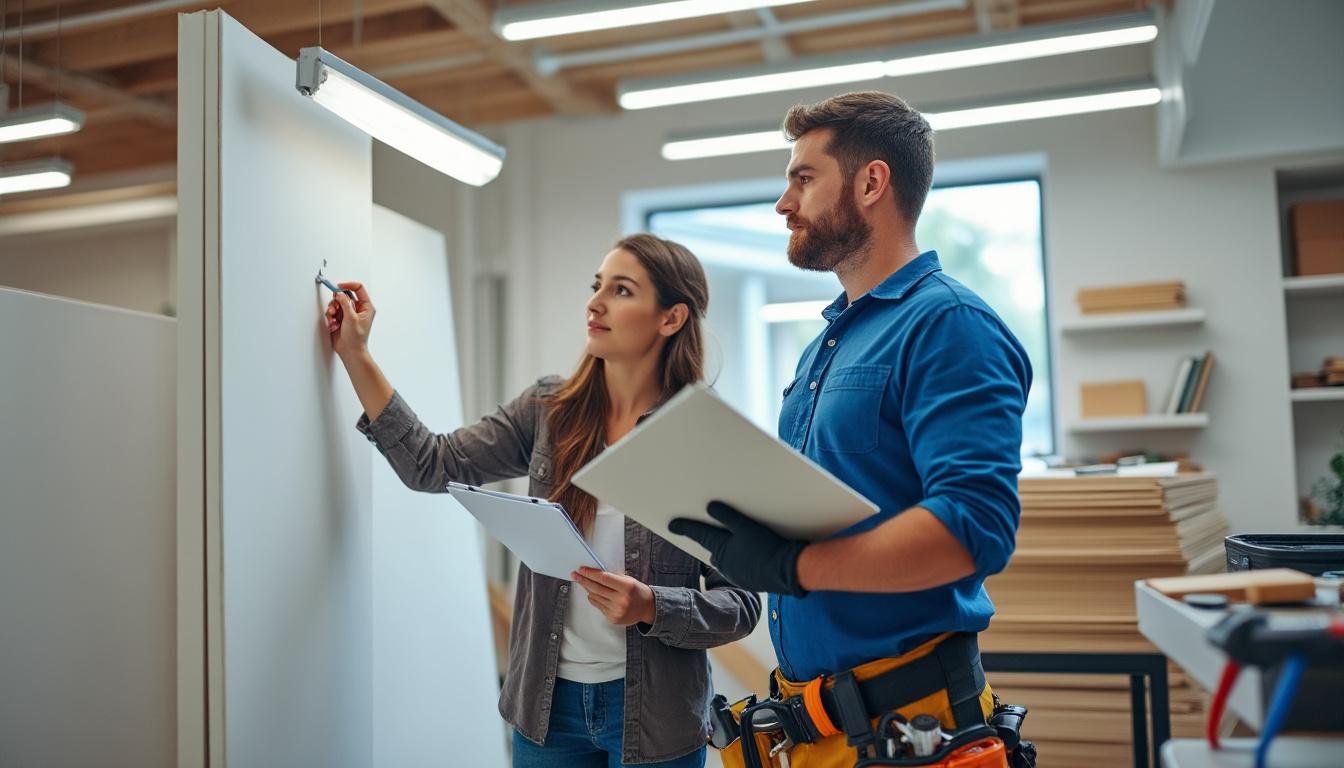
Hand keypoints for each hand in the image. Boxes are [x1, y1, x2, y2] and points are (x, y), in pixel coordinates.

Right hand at [324, 281, 374, 357]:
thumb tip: (339, 293)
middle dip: (337, 301)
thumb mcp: (351, 318)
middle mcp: (358, 309)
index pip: (358, 288)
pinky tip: (333, 325)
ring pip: (336, 303)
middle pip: (344, 295)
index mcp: (366, 306)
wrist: (350, 351)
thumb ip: (345, 303)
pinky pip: (332, 312)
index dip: (348, 285)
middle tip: (334, 309)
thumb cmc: (356, 338)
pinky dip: (330, 318)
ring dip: (332, 310)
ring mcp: (348, 314)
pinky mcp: (340, 319)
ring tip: (333, 320)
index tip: (338, 287)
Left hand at [571, 566, 656, 625]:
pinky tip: (592, 593)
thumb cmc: (637, 591)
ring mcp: (616, 611)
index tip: (581, 569)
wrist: (647, 609)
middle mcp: (621, 600)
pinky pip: (598, 606)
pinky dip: (594, 598)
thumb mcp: (629, 580)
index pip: (604, 578)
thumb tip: (594, 573)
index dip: (590, 573)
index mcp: (627, 587)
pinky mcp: (613, 618)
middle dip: (583, 580)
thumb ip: (613, 578)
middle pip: (596, 588)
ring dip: (587, 589)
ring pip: (595, 597)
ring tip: (583, 582)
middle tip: (575, 575)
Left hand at [668, 501, 808, 596]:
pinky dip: (737, 558)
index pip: (699, 535)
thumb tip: (710, 507)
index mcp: (722, 549)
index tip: (671, 525)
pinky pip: (738, 566)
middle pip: (712, 548)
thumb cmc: (767, 548)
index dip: (685, 528)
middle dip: (707, 539)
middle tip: (700, 530)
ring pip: (725, 558)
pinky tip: (747, 554)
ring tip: (728, 540)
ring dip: (724, 549)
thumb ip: (728, 517)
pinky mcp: (749, 580)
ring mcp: (736, 574)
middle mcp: (725, 563)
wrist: (788, 571)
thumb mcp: (747, 527)